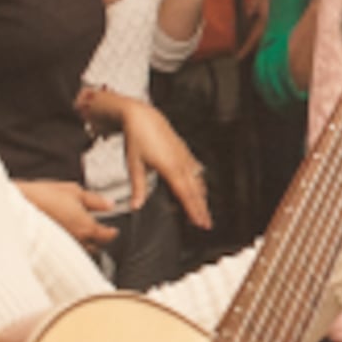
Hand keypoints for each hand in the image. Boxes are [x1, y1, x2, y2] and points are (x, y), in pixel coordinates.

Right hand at [18, 179, 119, 250]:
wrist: (17, 204)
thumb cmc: (43, 196)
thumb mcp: (74, 191)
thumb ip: (95, 201)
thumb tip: (109, 204)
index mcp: (87, 227)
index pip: (108, 236)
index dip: (112, 232)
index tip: (113, 230)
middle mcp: (77, 241)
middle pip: (96, 247)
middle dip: (99, 240)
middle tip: (98, 231)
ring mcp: (63, 246)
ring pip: (81, 251)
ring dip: (85, 244)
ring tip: (81, 234)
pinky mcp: (52, 248)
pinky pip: (66, 251)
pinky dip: (70, 246)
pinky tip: (65, 236)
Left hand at [118, 98, 211, 229]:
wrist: (142, 117)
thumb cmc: (137, 138)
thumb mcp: (134, 165)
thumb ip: (137, 188)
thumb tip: (135, 206)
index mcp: (170, 168)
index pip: (185, 194)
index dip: (193, 210)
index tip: (199, 222)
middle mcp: (181, 163)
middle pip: (195, 191)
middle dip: (201, 209)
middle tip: (206, 225)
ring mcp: (185, 157)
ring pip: (198, 182)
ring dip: (202, 198)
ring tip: (204, 212)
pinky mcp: (184, 152)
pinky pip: (196, 172)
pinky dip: (199, 184)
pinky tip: (200, 189)